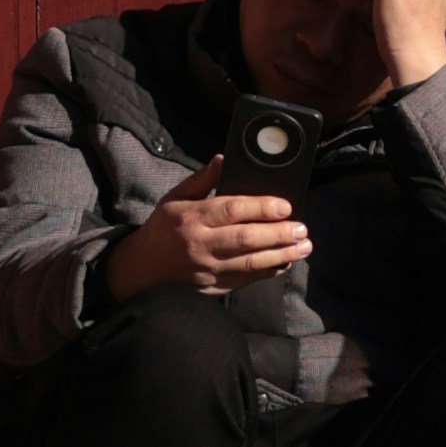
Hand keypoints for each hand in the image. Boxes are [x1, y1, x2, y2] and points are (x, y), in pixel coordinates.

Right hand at [107, 169, 312, 303]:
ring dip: (280, 255)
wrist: (142, 269)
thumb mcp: (175, 198)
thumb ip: (202, 179)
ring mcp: (207, 270)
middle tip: (303, 229)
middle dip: (278, 234)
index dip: (261, 207)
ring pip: (249, 263)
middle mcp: (200, 244)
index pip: (231, 210)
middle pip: (245, 239)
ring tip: (303, 247)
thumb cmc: (162, 228)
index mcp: (191, 217)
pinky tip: (284, 263)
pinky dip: (267, 272)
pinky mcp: (212, 288)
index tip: (286, 206)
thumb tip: (224, 158)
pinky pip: (245, 280)